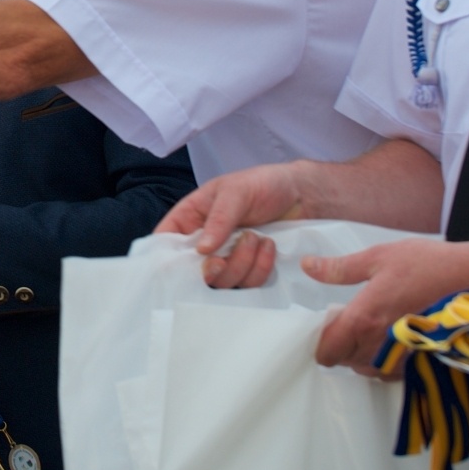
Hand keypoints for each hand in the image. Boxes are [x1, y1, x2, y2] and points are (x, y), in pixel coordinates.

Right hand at [155, 161, 305, 287]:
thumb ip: (218, 219)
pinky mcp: (250, 271)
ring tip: (258, 237)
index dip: (165, 258)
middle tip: (232, 251)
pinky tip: (270, 247)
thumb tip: (201, 250)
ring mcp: (228, 259)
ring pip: (223, 282)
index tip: (178, 268)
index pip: (165, 241)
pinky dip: (260, 269)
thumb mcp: (236, 191)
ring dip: (243, 263)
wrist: (303, 195)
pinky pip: (248, 285)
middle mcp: (205, 243)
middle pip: (194, 272)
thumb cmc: (264, 184)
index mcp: (191, 218)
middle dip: (215, 266)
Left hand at [302, 237, 468, 370]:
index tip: (324, 325)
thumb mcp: (377, 257)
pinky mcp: (419, 359)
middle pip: (343, 360)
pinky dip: (382, 361)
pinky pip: (389, 372)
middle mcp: (379, 343)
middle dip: (339, 345)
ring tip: (368, 329)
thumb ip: (339, 268)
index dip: (319, 341)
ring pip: (365, 369)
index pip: (327, 350)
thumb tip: (308, 266)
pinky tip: (388, 339)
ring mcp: (401, 355)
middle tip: (348, 320)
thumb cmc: (425, 264)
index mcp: (363, 318)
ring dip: (359, 354)